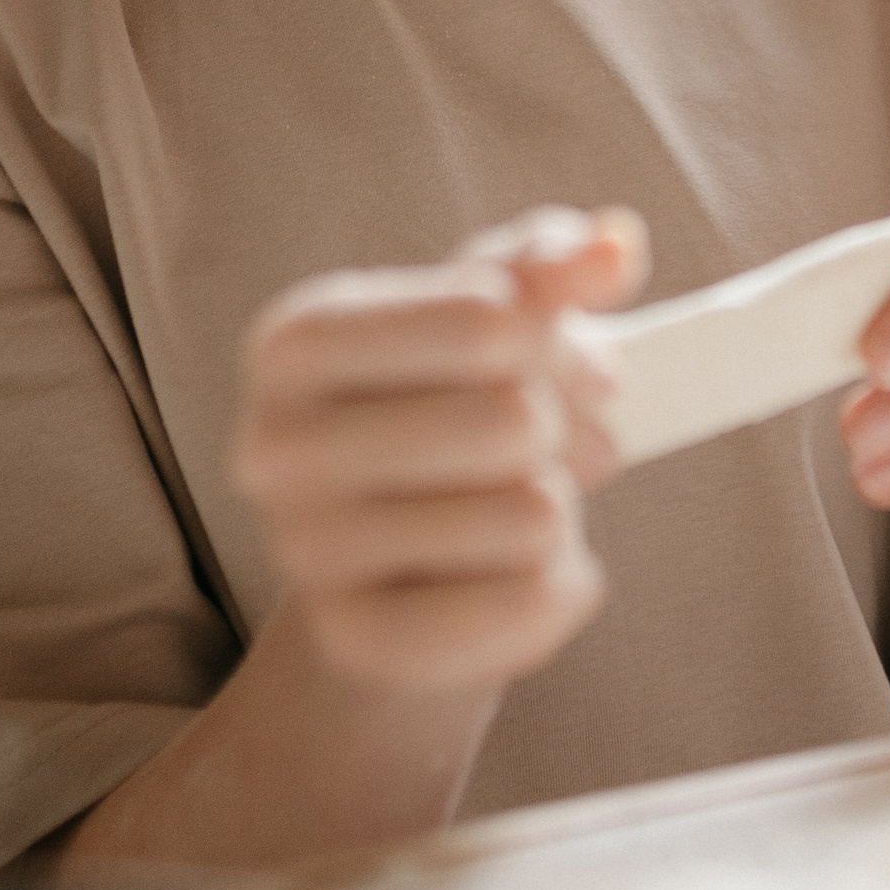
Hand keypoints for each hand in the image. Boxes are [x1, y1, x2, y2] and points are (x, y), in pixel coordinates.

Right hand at [230, 207, 645, 694]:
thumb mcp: (493, 320)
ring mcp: (305, 553)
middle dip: (553, 434)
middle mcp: (273, 446)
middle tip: (534, 449)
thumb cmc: (448, 416)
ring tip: (509, 514)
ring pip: (530, 516)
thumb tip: (616, 247)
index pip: (486, 320)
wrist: (403, 573)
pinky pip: (528, 605)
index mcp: (294, 339)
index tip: (544, 359)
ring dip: (556, 514)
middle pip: (511, 422)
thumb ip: (551, 269)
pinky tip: (515, 578)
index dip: (552, 342)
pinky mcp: (360, 643)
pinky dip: (559, 588)